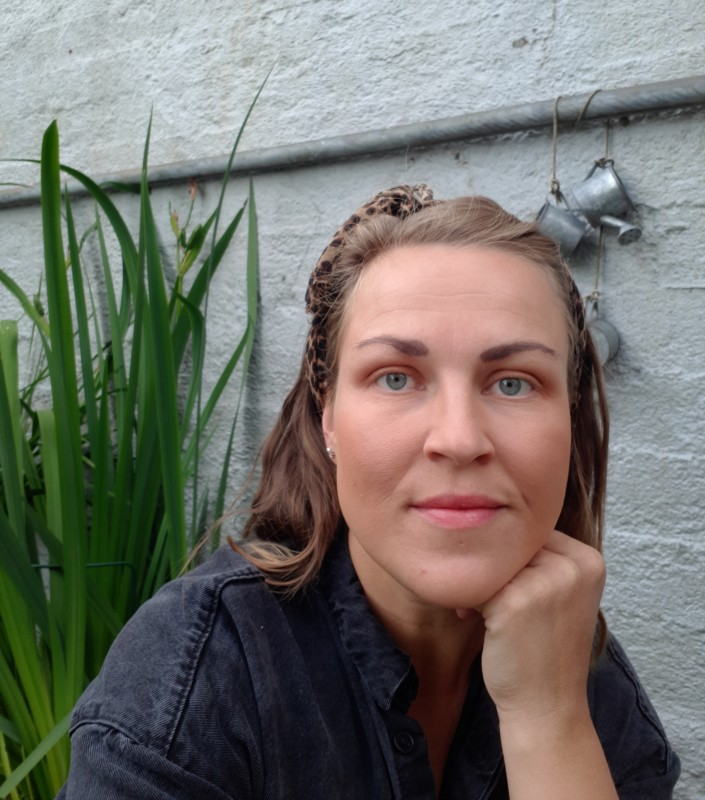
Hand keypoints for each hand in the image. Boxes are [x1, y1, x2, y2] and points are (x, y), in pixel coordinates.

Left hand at [474, 529, 605, 723]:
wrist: (546, 706)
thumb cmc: (545, 648)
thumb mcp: (559, 594)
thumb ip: (542, 558)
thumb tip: (493, 515)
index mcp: (589, 559)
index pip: (533, 533)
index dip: (511, 556)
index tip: (506, 583)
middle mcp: (573, 566)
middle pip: (511, 544)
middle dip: (491, 567)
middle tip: (482, 598)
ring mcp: (546, 582)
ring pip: (491, 560)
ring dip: (477, 582)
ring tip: (477, 610)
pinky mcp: (514, 600)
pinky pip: (475, 582)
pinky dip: (467, 599)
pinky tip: (472, 618)